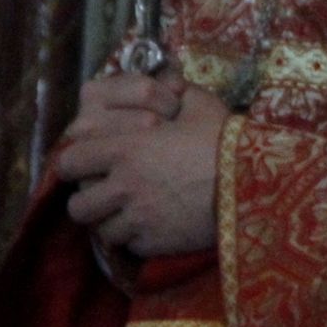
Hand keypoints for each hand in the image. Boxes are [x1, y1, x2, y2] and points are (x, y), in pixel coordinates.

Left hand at [58, 80, 227, 256]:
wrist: (256, 184)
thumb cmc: (226, 141)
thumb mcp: (202, 106)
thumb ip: (177, 92)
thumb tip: (169, 80)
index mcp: (126, 150)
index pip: (70, 161)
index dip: (73, 163)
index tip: (83, 164)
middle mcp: (123, 187)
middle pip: (78, 206)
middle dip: (88, 201)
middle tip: (107, 195)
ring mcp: (137, 219)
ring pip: (102, 231)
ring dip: (113, 222)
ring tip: (131, 215)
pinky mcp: (155, 243)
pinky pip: (131, 246)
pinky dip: (138, 239)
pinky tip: (155, 227)